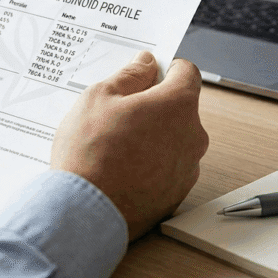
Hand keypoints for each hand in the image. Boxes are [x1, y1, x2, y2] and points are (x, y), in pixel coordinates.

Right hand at [51, 51, 207, 240]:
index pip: (187, 73)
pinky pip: (167, 167)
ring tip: (116, 144)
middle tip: (120, 112)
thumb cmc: (90, 154)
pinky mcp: (177, 194)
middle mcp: (193, 136)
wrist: (84, 213)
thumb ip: (129, 76)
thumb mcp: (100, 97)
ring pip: (174, 139)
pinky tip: (122, 168)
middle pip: (180, 108)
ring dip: (153, 136)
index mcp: (178, 105)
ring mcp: (188, 168)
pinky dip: (151, 164)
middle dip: (155, 105)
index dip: (166, 69)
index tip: (147, 73)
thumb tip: (144, 64)